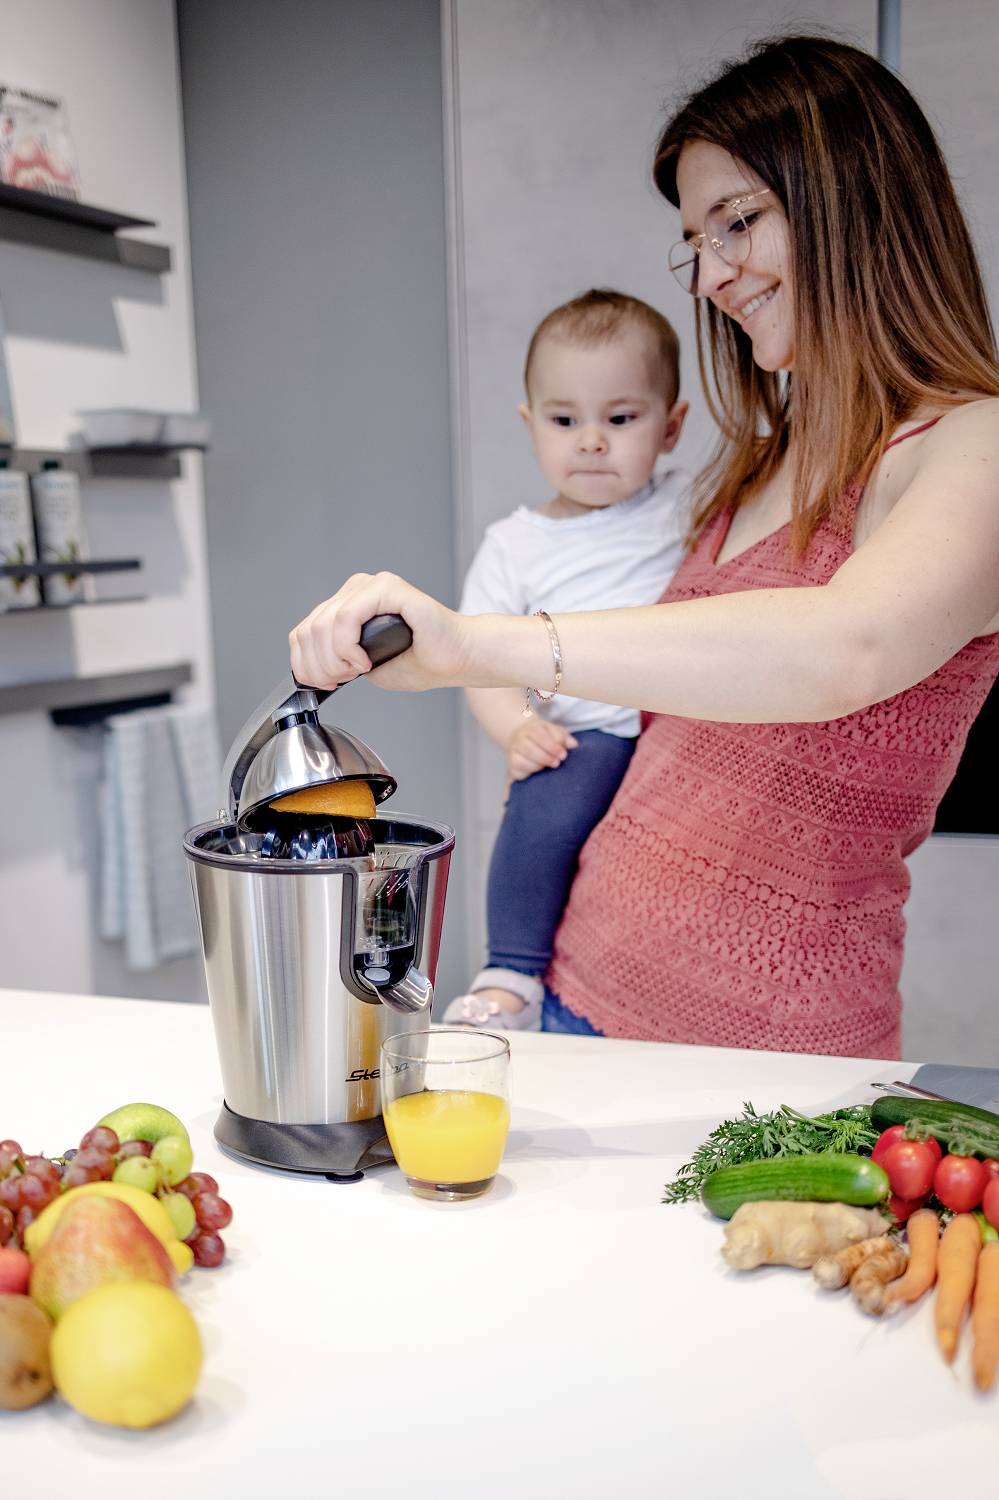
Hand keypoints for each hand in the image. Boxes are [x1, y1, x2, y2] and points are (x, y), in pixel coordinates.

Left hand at [289, 572, 471, 692]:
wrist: (458, 658)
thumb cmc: (421, 662)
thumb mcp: (363, 666)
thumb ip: (335, 658)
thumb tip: (309, 666)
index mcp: (348, 604)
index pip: (303, 631)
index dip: (306, 665)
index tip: (328, 683)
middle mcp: (356, 589)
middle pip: (308, 630)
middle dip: (319, 666)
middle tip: (342, 680)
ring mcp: (371, 586)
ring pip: (323, 624)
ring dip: (333, 658)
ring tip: (356, 670)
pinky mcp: (387, 588)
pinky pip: (347, 617)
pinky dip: (348, 646)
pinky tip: (365, 660)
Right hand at [506, 717, 577, 780]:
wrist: (523, 738)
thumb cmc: (544, 736)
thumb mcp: (555, 732)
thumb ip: (565, 737)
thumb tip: (573, 745)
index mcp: (532, 728)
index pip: (540, 736)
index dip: (553, 746)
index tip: (564, 755)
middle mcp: (520, 738)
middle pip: (530, 748)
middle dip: (546, 757)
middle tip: (557, 762)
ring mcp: (513, 751)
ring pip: (523, 759)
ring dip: (538, 764)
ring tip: (549, 766)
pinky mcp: (511, 764)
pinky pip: (518, 769)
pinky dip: (529, 770)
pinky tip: (538, 770)